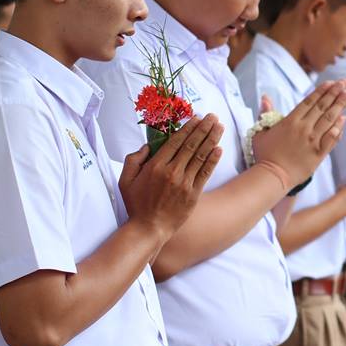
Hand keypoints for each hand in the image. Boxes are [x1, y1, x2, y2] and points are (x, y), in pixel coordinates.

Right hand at [120, 115, 222, 240]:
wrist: (149, 228)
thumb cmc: (135, 204)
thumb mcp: (125, 180)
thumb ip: (133, 159)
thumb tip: (147, 146)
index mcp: (155, 166)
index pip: (175, 141)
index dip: (188, 128)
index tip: (197, 117)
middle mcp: (172, 172)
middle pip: (191, 145)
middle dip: (204, 128)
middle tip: (213, 116)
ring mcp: (184, 183)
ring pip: (201, 156)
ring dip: (212, 139)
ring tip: (220, 127)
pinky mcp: (194, 194)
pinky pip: (205, 173)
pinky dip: (213, 160)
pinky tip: (219, 149)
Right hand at [252, 81, 345, 187]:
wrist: (272, 177)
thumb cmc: (264, 155)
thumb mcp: (261, 132)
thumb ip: (266, 113)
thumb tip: (265, 97)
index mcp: (290, 121)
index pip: (309, 101)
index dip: (321, 91)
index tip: (331, 83)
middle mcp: (303, 128)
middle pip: (322, 107)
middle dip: (334, 93)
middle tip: (344, 82)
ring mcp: (312, 141)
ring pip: (329, 119)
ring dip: (340, 105)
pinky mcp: (318, 154)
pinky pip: (331, 138)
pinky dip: (338, 127)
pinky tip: (344, 119)